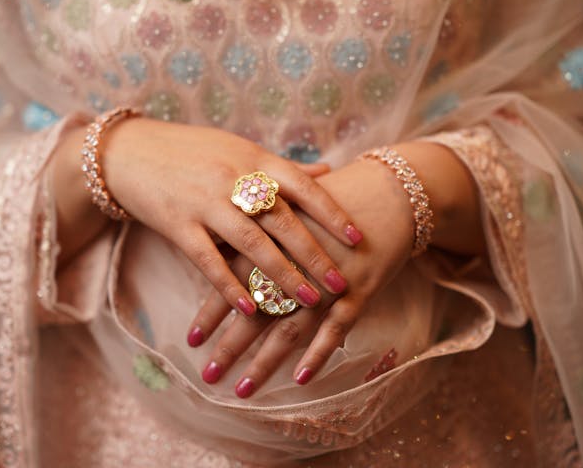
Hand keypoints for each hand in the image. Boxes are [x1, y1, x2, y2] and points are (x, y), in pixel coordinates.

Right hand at [51, 116, 363, 316]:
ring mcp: (204, 201)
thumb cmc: (192, 151)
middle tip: (341, 282)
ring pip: (250, 241)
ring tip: (308, 300)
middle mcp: (232, 178)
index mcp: (252, 159)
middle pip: (282, 219)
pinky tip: (251, 308)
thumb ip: (281, 166)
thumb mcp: (239, 149)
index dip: (331, 212)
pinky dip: (230, 286)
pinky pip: (207, 259)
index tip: (357, 237)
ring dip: (282, 273)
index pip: (301, 185)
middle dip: (314, 253)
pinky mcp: (177, 223)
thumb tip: (327, 171)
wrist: (131, 152)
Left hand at [187, 142, 484, 395]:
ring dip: (264, 362)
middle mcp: (296, 261)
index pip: (234, 280)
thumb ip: (256, 226)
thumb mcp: (290, 203)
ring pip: (290, 328)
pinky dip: (318, 355)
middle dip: (230, 346)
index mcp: (273, 235)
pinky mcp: (360, 290)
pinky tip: (299, 380)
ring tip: (242, 391)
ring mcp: (329, 279)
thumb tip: (217, 245)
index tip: (190, 340)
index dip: (211, 311)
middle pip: (257, 310)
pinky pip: (336, 330)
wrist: (391, 191)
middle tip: (207, 376)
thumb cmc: (333, 198)